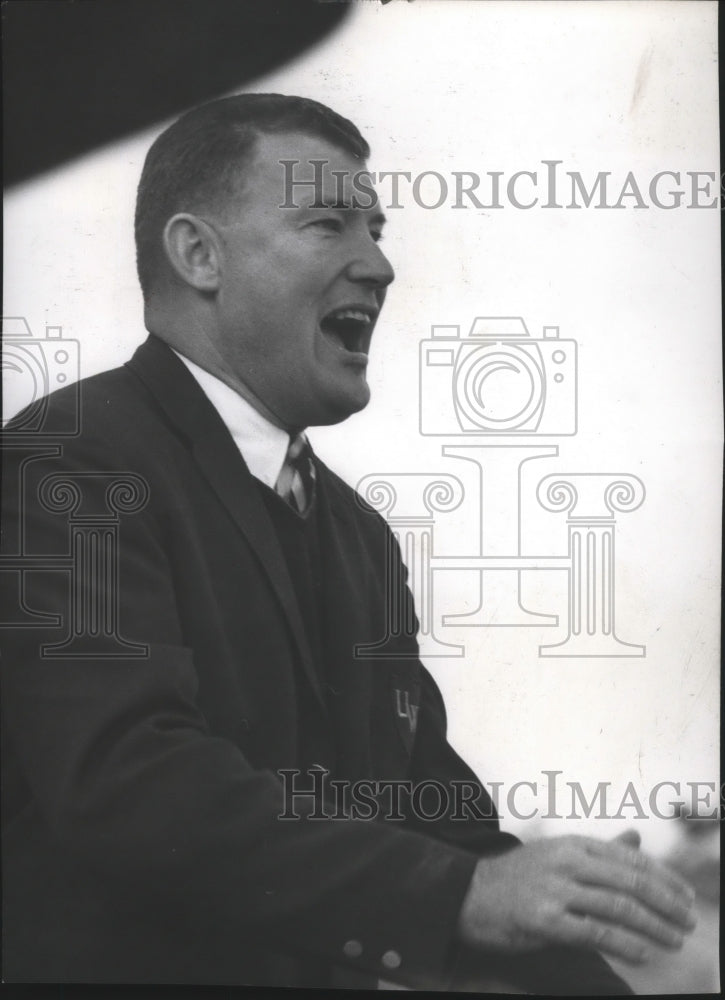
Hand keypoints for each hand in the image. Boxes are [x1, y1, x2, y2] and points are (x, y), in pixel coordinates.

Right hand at [457, 830, 696, 964]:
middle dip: (667, 904)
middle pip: (631, 882)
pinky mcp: (544, 920)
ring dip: (655, 927)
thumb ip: (599, 852)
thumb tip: (636, 839)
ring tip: (674, 941)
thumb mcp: (558, 855)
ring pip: (619, 907)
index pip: (631, 859)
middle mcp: (567, 861)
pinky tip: (644, 954)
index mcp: (573, 844)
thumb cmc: (518, 878)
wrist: (465, 894)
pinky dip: (626, 944)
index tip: (687, 898)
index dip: (665, 879)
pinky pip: (596, 932)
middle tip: (689, 922)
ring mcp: (555, 889)